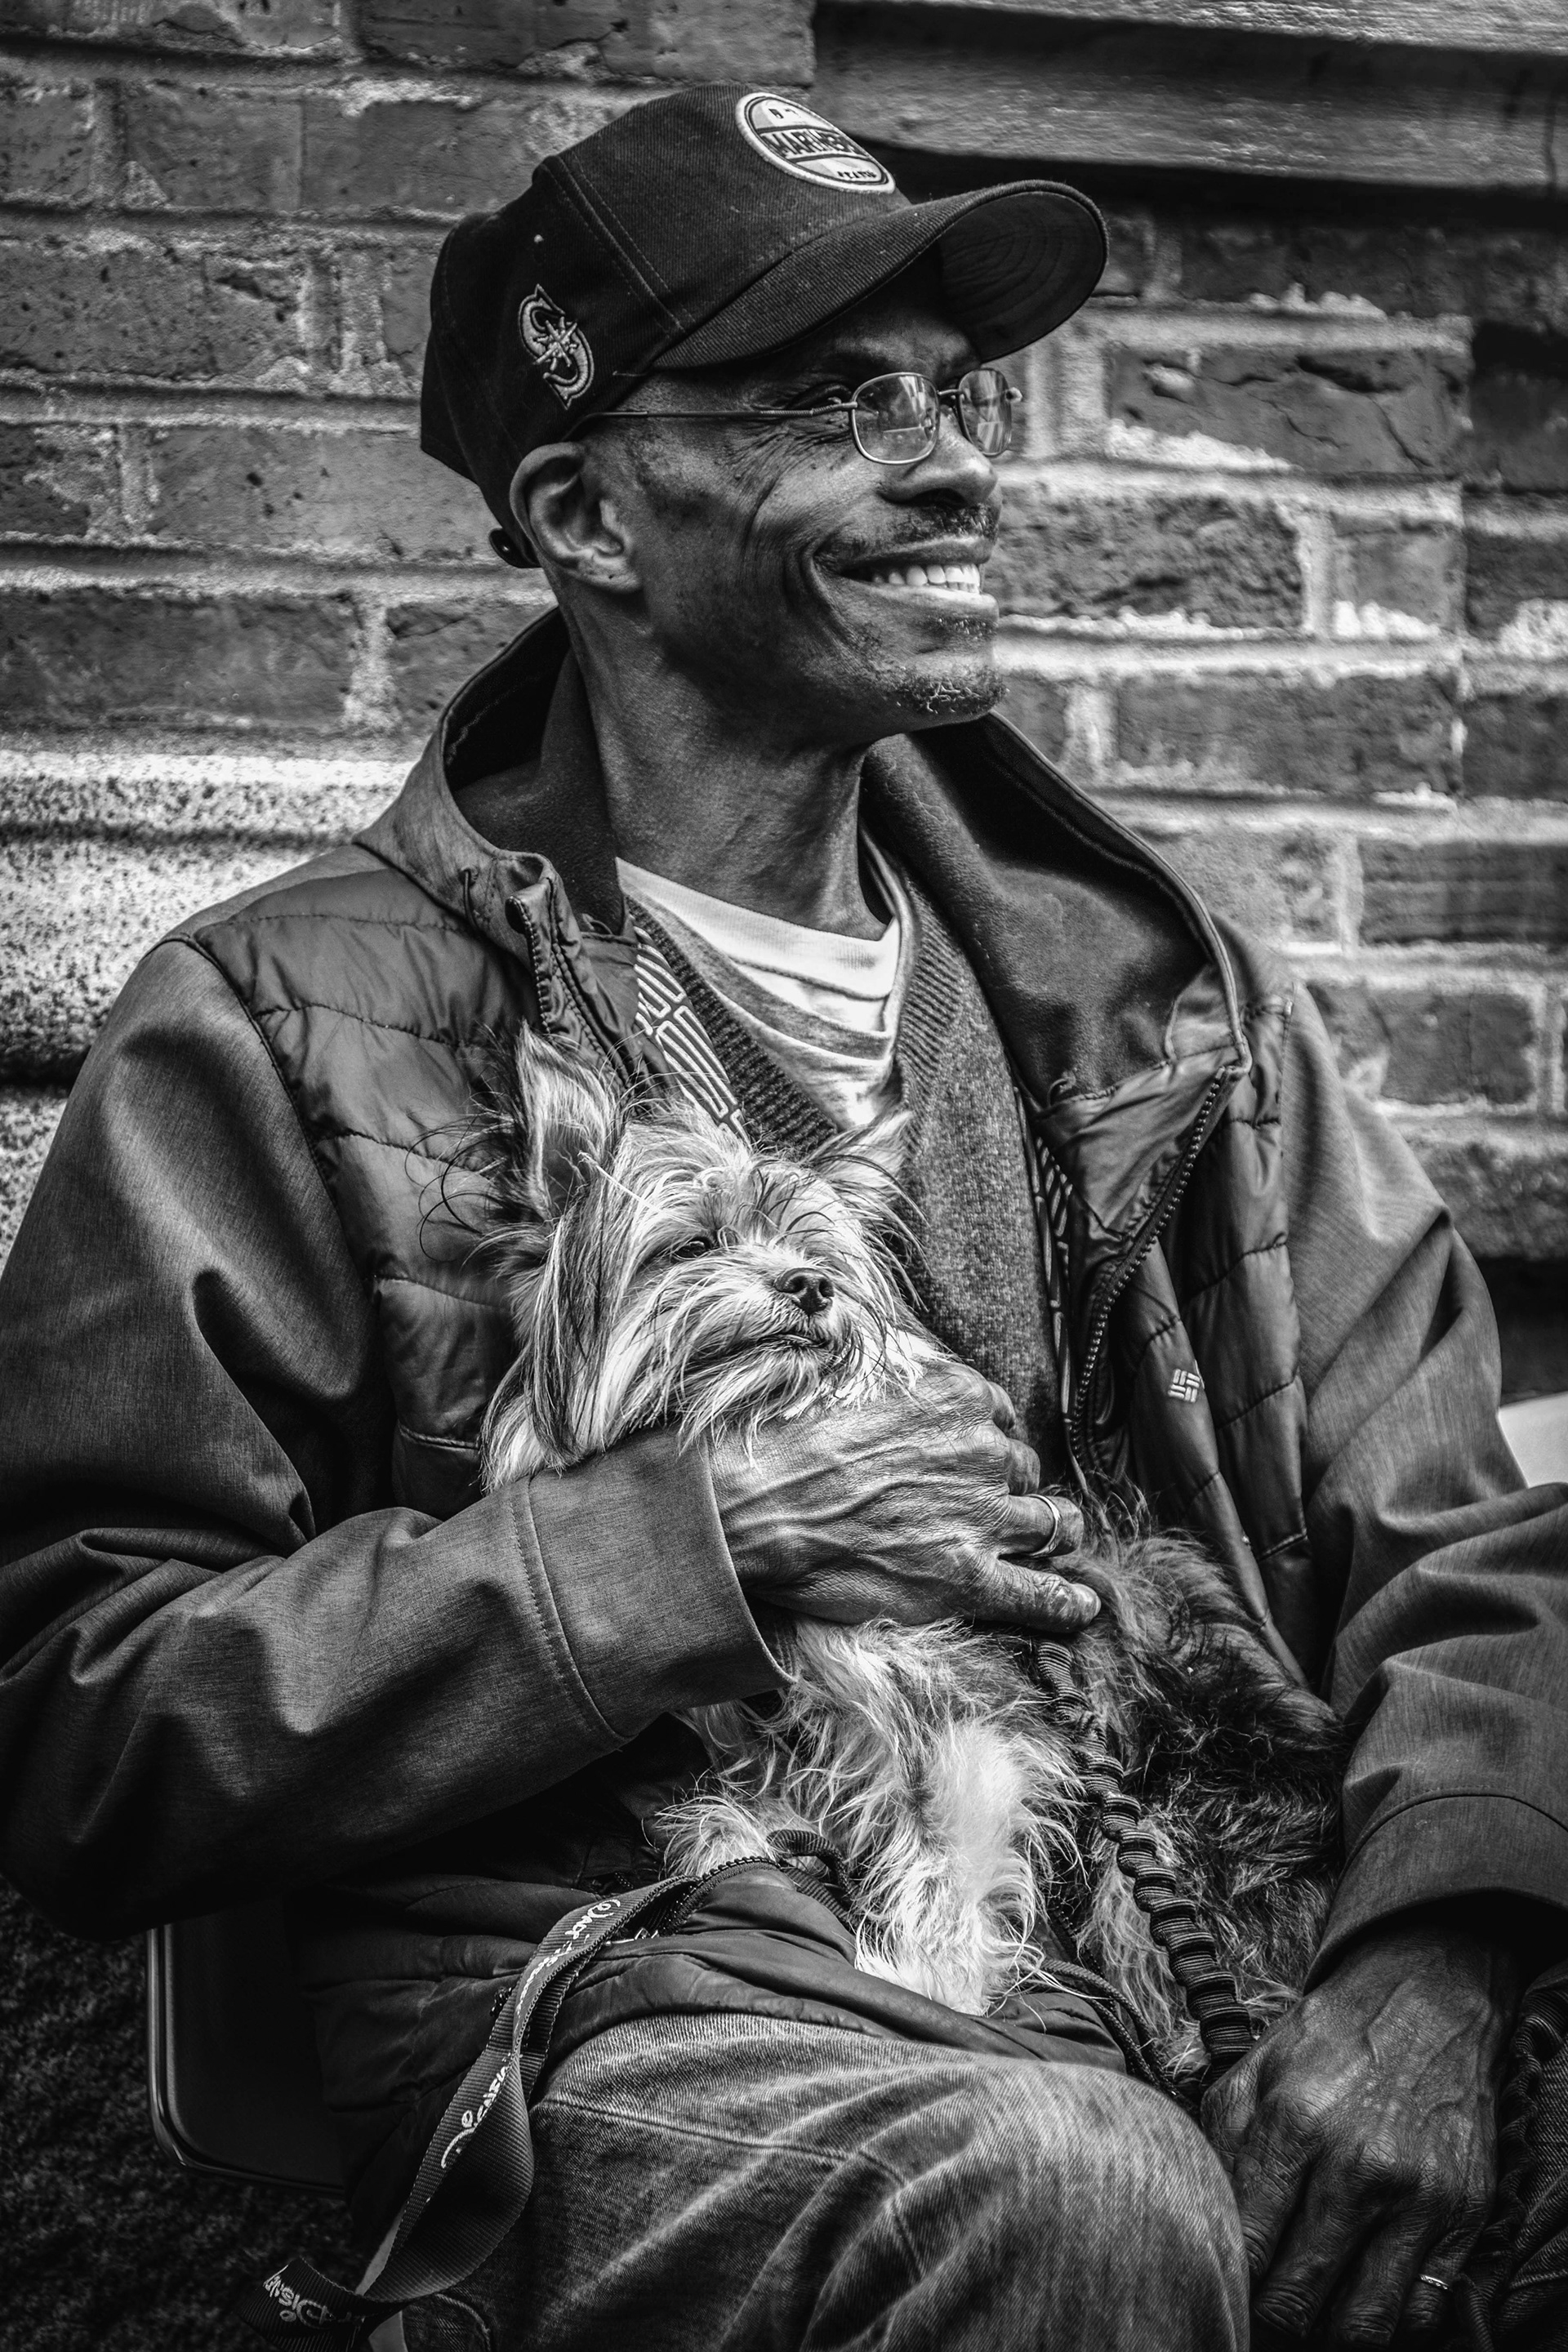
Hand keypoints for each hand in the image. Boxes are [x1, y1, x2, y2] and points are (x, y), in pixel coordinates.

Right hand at [709, 1357, 1097, 1636]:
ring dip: (1053, 1532)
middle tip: (986, 1505)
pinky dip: (1065, 1602)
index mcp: (956, 1398)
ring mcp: (982, 1517)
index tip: (975, 1456)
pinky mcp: (969, 1577)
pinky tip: (1081, 1607)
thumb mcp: (853, 1387)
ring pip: (1052, 1523)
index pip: (999, 1415)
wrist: (761, 1507)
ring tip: (1056, 1543)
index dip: (988, 1440)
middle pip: (1024, 1469)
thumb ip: (899, 1394)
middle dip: (1012, 1487)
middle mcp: (982, 1451)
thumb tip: (907, 1403)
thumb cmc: (790, 1448)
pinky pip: (1040, 1592)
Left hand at [1202, 1906, 1523, 2344]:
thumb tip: (1194, 2221)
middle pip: (1297, 2303)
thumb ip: (1218, 2146)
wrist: (1426, 1999)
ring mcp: (1417, 2197)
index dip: (1230, 2283)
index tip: (1226, 2283)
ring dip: (1329, 2330)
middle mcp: (1357, 2167)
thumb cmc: (1327, 2041)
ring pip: (1362, 2325)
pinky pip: (1423, 2312)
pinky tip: (1366, 2289)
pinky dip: (1390, 2320)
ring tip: (1314, 2305)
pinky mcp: (1463, 2213)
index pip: (1246, 2252)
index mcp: (1293, 2125)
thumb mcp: (1253, 2071)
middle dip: (1272, 2317)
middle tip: (1265, 2304)